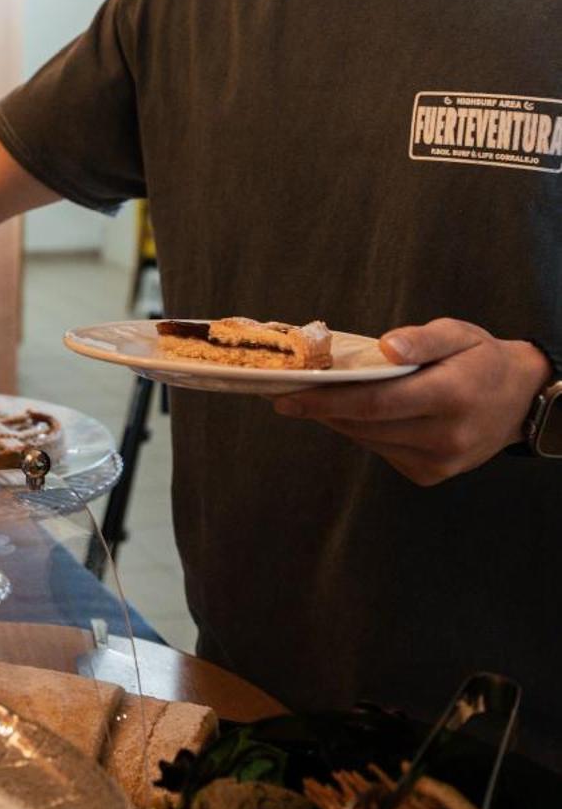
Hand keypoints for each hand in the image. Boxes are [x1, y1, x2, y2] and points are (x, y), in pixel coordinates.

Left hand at [272, 318, 549, 485]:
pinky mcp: (431, 475)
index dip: (327, 401)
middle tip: (287, 394)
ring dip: (337, 421)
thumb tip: (386, 347)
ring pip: (369, 441)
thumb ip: (422, 339)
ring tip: (310, 401)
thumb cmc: (482, 360)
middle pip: (365, 424)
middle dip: (321, 410)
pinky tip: (351, 415)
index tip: (288, 396)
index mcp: (450, 395)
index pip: (375, 402)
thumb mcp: (458, 334)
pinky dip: (362, 433)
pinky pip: (382, 452)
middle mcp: (445, 435)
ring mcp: (439, 462)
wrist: (520, 400)